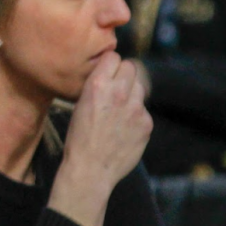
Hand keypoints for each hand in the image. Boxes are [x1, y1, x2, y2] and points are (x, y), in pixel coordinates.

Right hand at [49, 52, 151, 225]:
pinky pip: (143, 110)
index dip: (110, 65)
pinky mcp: (146, 124)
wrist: (90, 169)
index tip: (107, 73)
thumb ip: (98, 84)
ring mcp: (136, 108)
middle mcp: (118, 92)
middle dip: (124, 75)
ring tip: (119, 111)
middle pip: (131, 67)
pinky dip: (136, 116)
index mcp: (97, 84)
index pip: (114, 56)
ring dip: (131, 94)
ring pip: (139, 87)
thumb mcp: (80, 102)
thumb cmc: (79, 136)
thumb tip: (111, 72)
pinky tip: (125, 128)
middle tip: (116, 89)